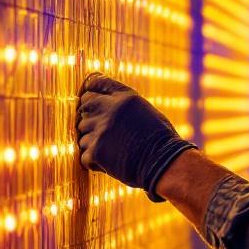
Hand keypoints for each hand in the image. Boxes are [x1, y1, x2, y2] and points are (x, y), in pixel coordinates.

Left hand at [77, 73, 196, 201]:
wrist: (166, 164)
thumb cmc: (160, 141)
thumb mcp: (145, 112)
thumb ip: (123, 105)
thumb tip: (103, 103)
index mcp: (125, 97)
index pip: (96, 84)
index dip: (91, 93)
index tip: (92, 102)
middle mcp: (111, 109)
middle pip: (84, 106)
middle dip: (90, 118)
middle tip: (103, 133)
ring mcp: (101, 129)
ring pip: (83, 134)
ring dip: (93, 144)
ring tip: (112, 152)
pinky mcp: (96, 150)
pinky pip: (84, 156)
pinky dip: (94, 163)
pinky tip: (110, 164)